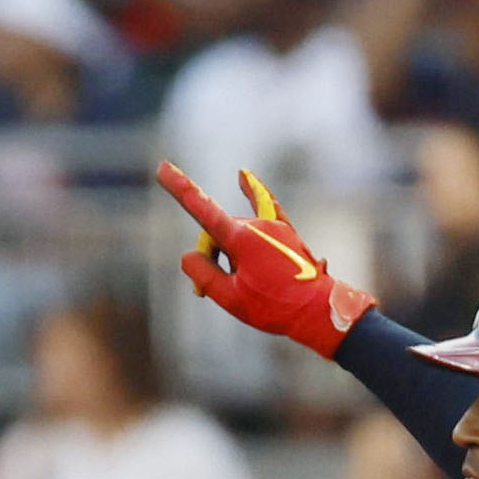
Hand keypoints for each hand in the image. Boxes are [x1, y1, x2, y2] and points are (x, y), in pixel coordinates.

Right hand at [156, 163, 376, 360]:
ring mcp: (273, 226)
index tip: (162, 167)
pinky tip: (242, 175)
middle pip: (216, 233)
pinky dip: (252, 192)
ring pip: (236, 232)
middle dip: (208, 258)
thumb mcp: (229, 298)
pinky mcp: (285, 231)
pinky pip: (265, 206)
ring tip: (241, 285)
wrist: (317, 311)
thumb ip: (203, 274)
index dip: (180, 188)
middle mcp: (257, 226)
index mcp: (241, 240)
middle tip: (203, 293)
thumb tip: (189, 255)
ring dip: (229, 254)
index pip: (202, 210)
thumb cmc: (274, 308)